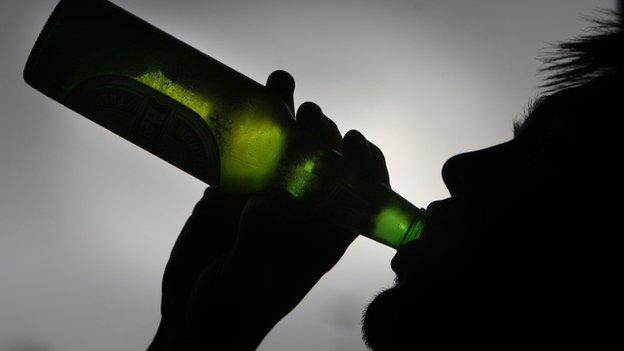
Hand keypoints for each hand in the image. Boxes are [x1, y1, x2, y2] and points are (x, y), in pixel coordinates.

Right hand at [149, 70, 389, 349]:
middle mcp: (298, 212)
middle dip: (323, 134)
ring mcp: (264, 197)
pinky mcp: (231, 190)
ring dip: (288, 117)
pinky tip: (248, 98)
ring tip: (282, 85)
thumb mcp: (246, 285)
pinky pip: (244, 150)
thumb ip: (258, 243)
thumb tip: (267, 200)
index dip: (365, 167)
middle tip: (311, 116)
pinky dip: (248, 126)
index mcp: (320, 239)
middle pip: (323, 162)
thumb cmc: (229, 316)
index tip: (356, 142)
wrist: (187, 320)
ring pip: (284, 149)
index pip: (358, 197)